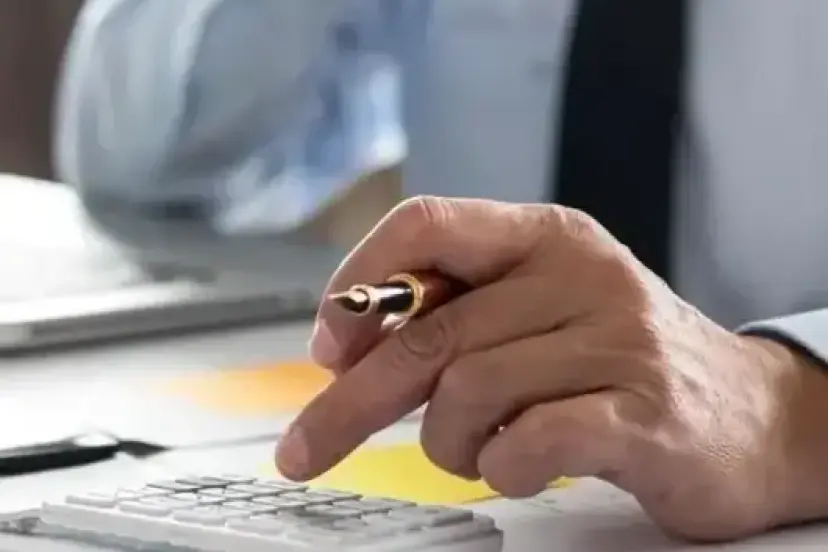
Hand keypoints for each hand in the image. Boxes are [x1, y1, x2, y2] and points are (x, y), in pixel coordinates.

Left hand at [276, 196, 827, 540]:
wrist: (753, 414)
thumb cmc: (622, 360)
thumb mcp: (542, 309)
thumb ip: (459, 313)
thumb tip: (351, 341)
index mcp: (545, 237)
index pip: (426, 224)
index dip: (359, 281)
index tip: (328, 346)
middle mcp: (581, 276)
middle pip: (429, 333)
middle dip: (353, 401)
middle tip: (306, 449)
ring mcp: (618, 342)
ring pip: (468, 392)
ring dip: (449, 444)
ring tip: (480, 452)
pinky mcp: (643, 415)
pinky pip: (528, 442)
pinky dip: (502, 468)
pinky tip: (521, 467)